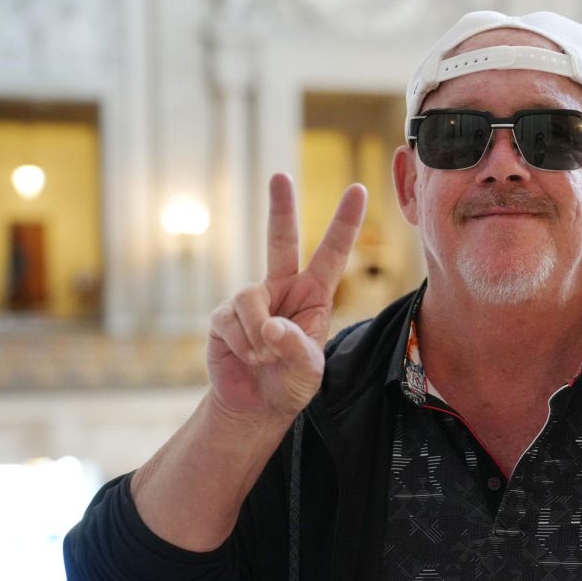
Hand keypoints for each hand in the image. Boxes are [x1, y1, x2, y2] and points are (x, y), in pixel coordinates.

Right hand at [207, 174, 366, 419]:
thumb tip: (270, 327)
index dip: (345, 223)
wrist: (255, 405)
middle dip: (280, 207)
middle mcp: (282, 288)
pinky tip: (247, 357)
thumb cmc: (290, 384)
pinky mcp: (223, 315)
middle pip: (280, 240)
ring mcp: (250, 299)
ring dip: (259, 334)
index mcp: (313, 295)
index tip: (358, 189)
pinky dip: (242, 344)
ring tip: (264, 356)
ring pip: (250, 297)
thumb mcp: (308, 371)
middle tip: (279, 176)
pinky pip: (232, 320)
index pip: (331, 253)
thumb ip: (296, 349)